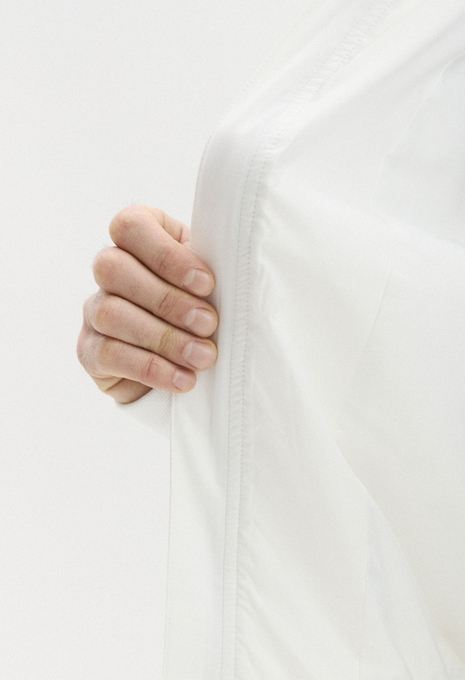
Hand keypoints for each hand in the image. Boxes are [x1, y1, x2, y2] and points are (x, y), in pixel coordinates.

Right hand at [76, 205, 217, 403]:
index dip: (166, 254)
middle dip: (168, 299)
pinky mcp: (89, 350)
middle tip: (209, 324)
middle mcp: (108, 269)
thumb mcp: (213, 279)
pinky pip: (109, 354)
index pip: (130, 226)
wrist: (190, 359)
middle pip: (113, 268)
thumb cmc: (207, 305)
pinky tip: (183, 380)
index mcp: (139, 237)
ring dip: (164, 338)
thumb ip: (215, 265)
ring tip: (203, 357)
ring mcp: (93, 309)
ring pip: (111, 313)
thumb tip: (235, 268)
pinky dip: (152, 369)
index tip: (207, 284)